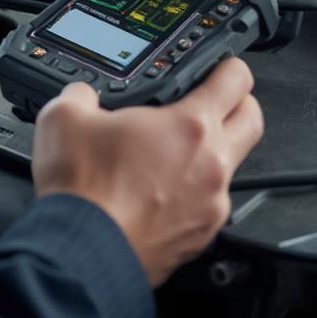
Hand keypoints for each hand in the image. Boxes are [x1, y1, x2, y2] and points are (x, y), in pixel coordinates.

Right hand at [31, 57, 262, 286]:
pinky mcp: (199, 238)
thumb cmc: (82, 190)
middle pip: (252, 120)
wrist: (81, 252)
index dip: (230, 65)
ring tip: (171, 150)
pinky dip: (192, 192)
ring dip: (212, 151)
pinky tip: (157, 190)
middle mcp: (211, 165)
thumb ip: (81, 93)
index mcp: (189, 126)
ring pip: (232, 166)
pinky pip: (209, 204)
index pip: (236, 80)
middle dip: (239, 103)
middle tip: (213, 99)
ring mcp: (211, 205)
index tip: (220, 65)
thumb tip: (82, 94)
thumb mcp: (64, 116)